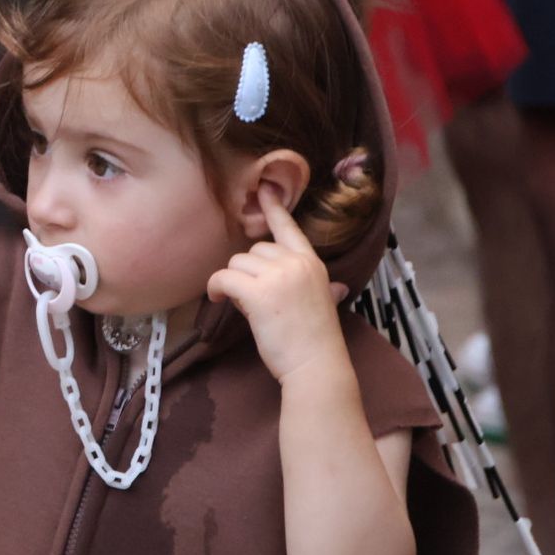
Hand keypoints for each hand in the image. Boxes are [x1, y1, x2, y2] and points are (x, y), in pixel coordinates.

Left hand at [205, 191, 348, 382]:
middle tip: (254, 299)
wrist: (317, 365)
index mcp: (312, 263)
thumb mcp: (325, 304)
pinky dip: (216, 288)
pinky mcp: (258, 293)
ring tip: (244, 306)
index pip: (289, 228)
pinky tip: (218, 300)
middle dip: (247, 272)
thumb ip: (324, 289)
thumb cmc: (318, 341)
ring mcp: (277, 276)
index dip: (274, 208)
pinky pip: (224, 278)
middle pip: (253, 250)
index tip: (264, 189)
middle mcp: (295, 263)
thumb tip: (338, 289)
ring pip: (236, 264)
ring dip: (233, 283)